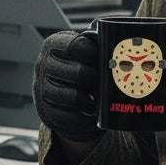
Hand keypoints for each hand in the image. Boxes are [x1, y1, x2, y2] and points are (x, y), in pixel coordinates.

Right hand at [32, 27, 100, 144]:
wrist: (63, 98)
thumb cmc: (80, 71)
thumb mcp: (83, 55)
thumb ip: (97, 47)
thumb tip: (125, 46)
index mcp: (54, 45)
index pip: (76, 46)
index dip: (95, 54)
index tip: (107, 60)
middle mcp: (43, 64)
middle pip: (78, 73)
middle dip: (96, 80)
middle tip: (106, 83)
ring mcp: (40, 88)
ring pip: (72, 96)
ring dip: (90, 100)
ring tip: (99, 100)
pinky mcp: (44, 110)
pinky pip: (67, 117)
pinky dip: (84, 119)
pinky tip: (92, 116)